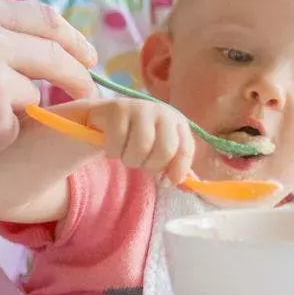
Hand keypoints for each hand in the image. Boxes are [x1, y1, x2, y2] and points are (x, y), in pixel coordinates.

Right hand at [0, 0, 97, 187]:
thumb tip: (44, 46)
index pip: (45, 19)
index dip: (72, 39)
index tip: (86, 56)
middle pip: (55, 55)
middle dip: (77, 76)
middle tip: (86, 92)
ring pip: (36, 95)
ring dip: (20, 112)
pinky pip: (18, 128)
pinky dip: (0, 136)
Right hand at [78, 98, 196, 185]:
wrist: (104, 117)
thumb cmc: (135, 137)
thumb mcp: (158, 150)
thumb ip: (173, 166)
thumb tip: (189, 187)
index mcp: (177, 122)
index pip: (186, 150)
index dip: (177, 171)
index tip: (165, 183)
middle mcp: (163, 112)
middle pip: (165, 149)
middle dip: (151, 166)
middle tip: (141, 165)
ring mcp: (141, 108)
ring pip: (141, 148)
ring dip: (130, 160)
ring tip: (125, 155)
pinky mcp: (118, 109)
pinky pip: (118, 142)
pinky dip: (113, 152)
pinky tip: (112, 147)